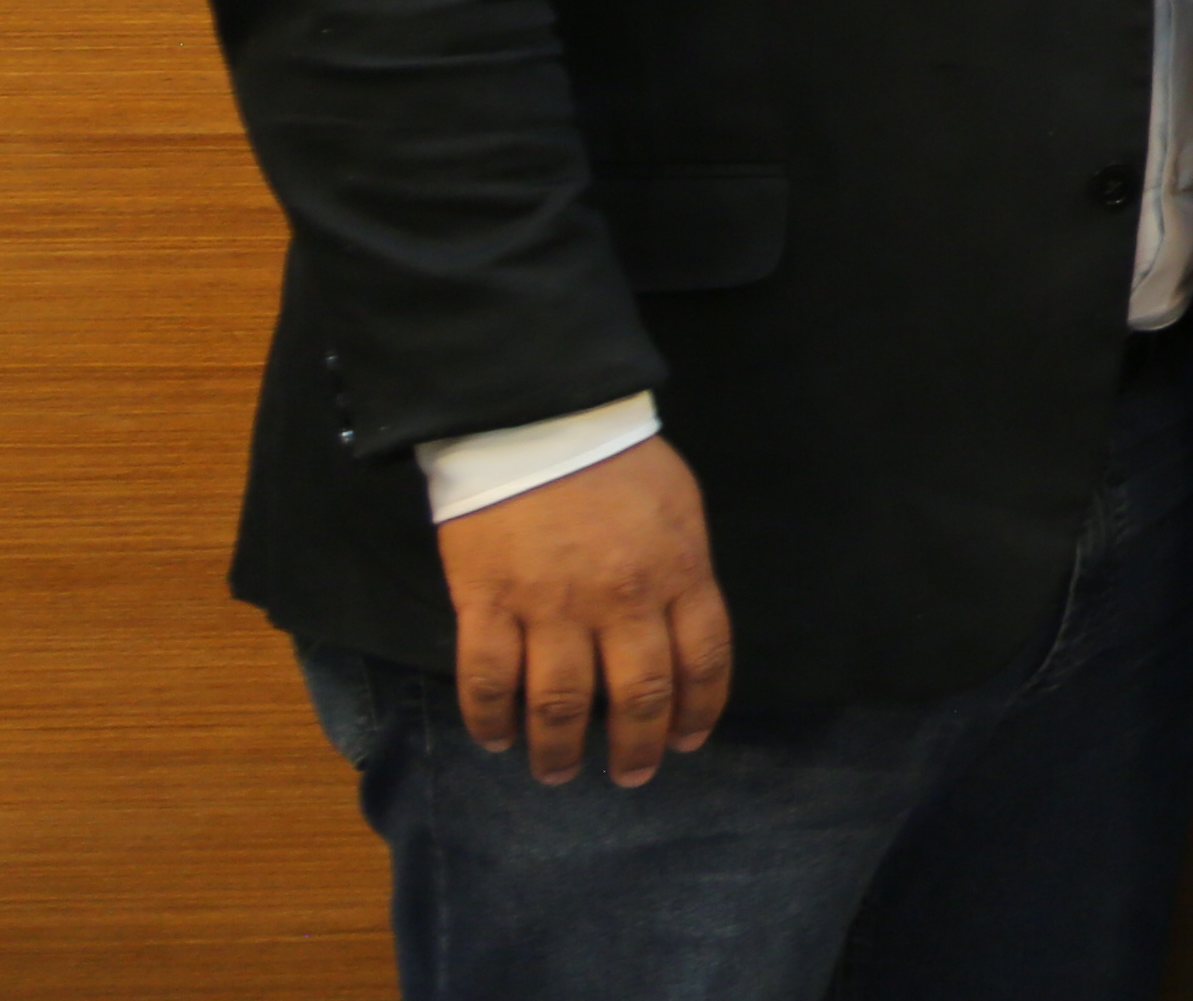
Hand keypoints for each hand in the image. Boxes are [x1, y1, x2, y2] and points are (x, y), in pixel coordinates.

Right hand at [434, 433, 732, 785]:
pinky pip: (488, 681)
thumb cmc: (617, 459)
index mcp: (678, 571)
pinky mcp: (488, 603)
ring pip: (560, 705)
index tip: (688, 739)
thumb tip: (682, 632)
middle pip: (639, 695)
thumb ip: (684, 573)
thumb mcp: (680, 507)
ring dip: (560, 750)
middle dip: (638, 747)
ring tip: (558, 772)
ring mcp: (551, 605)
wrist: (538, 417)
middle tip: (630, 775)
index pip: (704, 659)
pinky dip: (492, 721)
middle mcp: (620, 599)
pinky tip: (498, 739)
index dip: (699, 709)